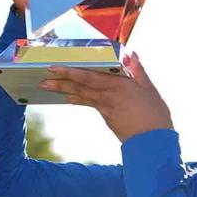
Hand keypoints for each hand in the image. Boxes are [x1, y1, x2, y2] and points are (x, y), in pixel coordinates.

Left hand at [39, 53, 173, 143]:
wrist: (152, 143)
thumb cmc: (155, 115)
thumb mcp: (150, 89)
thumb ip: (138, 70)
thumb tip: (131, 53)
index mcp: (118, 87)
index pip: (89, 77)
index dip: (70, 72)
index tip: (54, 67)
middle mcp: (108, 97)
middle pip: (80, 87)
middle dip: (60, 82)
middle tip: (42, 80)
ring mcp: (105, 109)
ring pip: (81, 96)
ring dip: (64, 91)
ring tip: (48, 87)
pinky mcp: (107, 118)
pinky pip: (89, 105)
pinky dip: (78, 99)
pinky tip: (70, 97)